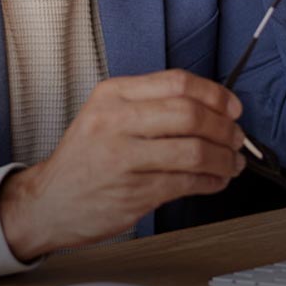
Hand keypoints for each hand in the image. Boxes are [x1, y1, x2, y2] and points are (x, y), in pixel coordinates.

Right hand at [0, 70, 246, 260]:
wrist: (47, 202)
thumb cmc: (84, 159)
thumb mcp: (105, 115)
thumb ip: (149, 105)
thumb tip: (210, 107)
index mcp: (112, 95)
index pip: (177, 82)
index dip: (215, 94)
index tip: (232, 107)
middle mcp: (116, 121)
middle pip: (190, 114)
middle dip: (225, 127)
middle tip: (237, 137)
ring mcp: (124, 158)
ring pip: (194, 151)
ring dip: (225, 158)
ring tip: (232, 163)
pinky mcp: (134, 192)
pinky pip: (188, 183)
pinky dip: (212, 182)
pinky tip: (216, 181)